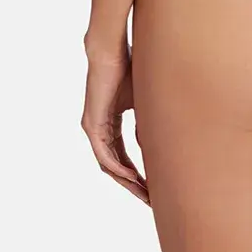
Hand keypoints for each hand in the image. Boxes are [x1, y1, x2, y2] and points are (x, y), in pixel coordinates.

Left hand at [81, 48, 149, 204]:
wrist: (110, 51)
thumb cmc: (129, 68)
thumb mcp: (143, 100)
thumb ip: (147, 121)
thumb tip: (159, 142)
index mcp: (110, 124)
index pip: (123, 157)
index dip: (138, 173)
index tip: (152, 186)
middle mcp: (99, 130)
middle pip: (116, 167)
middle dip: (134, 184)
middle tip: (150, 200)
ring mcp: (93, 129)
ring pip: (109, 165)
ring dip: (127, 182)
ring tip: (145, 194)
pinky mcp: (92, 126)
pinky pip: (105, 156)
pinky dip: (120, 168)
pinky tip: (134, 178)